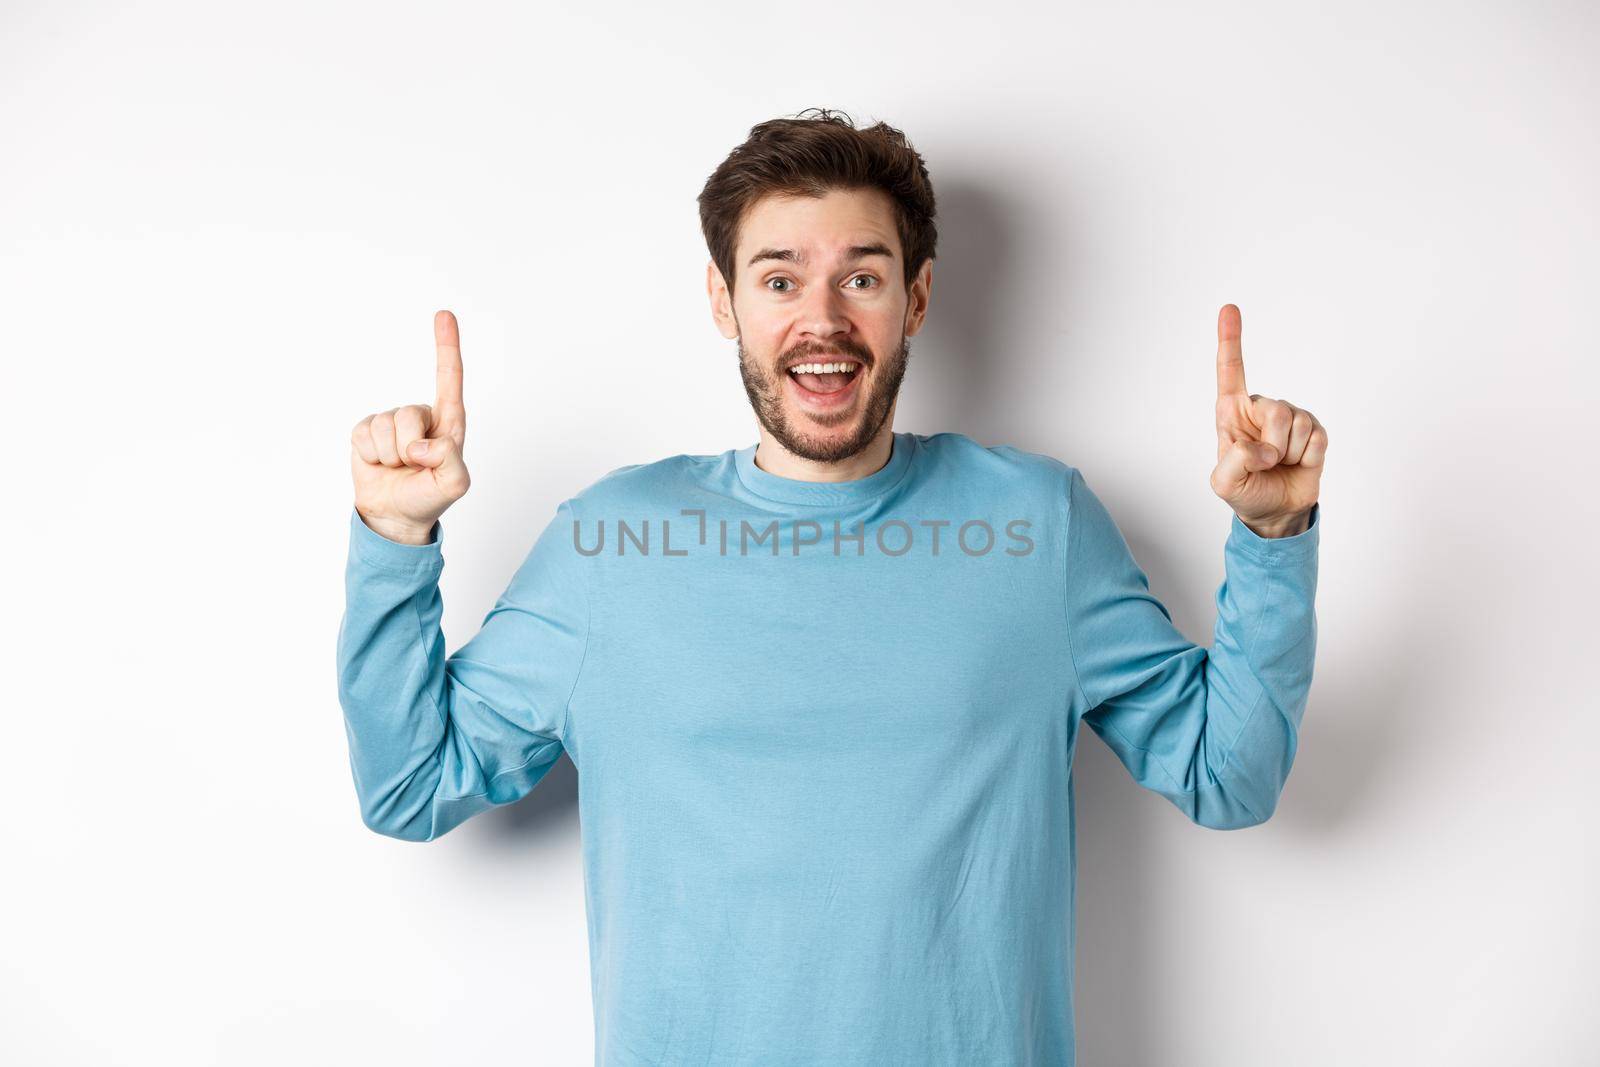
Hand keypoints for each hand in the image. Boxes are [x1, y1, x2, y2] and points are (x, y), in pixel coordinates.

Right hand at [349, 310, 470, 543]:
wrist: (395, 516)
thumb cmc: (429, 498)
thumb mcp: (454, 484)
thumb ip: (451, 462)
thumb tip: (422, 444)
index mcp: (448, 423)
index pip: (449, 379)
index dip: (447, 346)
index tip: (444, 315)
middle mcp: (421, 417)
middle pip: (409, 414)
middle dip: (408, 448)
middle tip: (413, 467)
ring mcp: (393, 422)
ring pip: (385, 426)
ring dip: (389, 455)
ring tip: (397, 468)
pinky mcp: (367, 431)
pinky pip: (364, 434)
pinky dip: (370, 455)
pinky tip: (378, 464)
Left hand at [1209, 304, 1327, 537]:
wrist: (1275, 511)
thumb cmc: (1245, 490)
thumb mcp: (1224, 483)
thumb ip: (1236, 462)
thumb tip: (1265, 448)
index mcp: (1232, 413)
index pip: (1230, 371)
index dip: (1230, 339)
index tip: (1229, 307)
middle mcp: (1261, 409)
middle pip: (1276, 411)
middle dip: (1272, 446)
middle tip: (1266, 463)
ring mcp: (1290, 417)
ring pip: (1298, 425)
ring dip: (1290, 454)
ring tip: (1281, 464)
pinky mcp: (1315, 430)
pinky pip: (1317, 439)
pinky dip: (1309, 458)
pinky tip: (1299, 463)